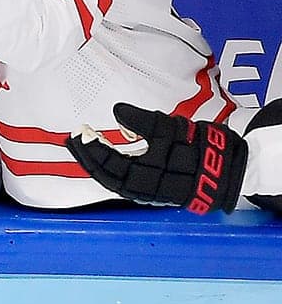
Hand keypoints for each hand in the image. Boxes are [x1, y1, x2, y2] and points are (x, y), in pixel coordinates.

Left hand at [66, 102, 247, 213]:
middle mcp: (140, 188)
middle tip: (71, 138)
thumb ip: (145, 122)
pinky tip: (102, 157)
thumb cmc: (203, 149)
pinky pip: (122, 181)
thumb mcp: (174, 129)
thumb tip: (117, 111)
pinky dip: (110, 168)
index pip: (107, 162)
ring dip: (95, 163)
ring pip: (112, 179)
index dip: (90, 148)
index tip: (78, 132)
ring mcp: (145, 191)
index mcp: (144, 174)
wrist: (231, 171)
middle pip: (104, 174)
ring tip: (82, 145)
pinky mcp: (151, 191)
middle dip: (86, 156)